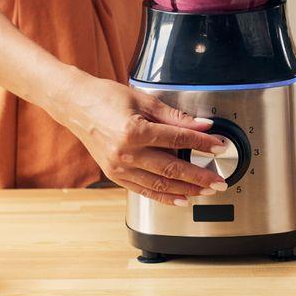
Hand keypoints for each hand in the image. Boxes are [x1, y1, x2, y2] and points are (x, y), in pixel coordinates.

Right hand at [50, 72, 229, 204]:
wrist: (76, 104)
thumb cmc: (106, 97)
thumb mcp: (144, 100)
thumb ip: (175, 116)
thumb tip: (202, 125)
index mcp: (134, 131)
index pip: (178, 140)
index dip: (202, 144)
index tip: (219, 146)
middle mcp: (125, 153)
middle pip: (171, 168)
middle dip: (199, 176)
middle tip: (219, 181)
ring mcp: (118, 167)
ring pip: (159, 184)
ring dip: (186, 190)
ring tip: (206, 191)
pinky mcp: (114, 175)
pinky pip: (144, 190)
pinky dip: (164, 196)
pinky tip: (181, 199)